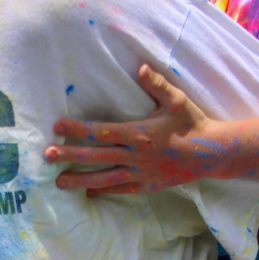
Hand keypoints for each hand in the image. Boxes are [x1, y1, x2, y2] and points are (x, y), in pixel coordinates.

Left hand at [45, 64, 217, 193]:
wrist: (211, 153)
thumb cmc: (192, 123)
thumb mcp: (177, 100)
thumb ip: (157, 84)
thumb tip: (141, 67)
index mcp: (139, 133)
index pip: (102, 131)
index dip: (78, 129)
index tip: (58, 126)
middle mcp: (136, 155)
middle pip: (96, 157)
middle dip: (69, 156)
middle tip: (47, 156)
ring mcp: (140, 173)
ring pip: (104, 178)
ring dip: (80, 180)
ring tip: (59, 182)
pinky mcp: (147, 185)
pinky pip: (121, 189)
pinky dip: (104, 191)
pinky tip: (88, 193)